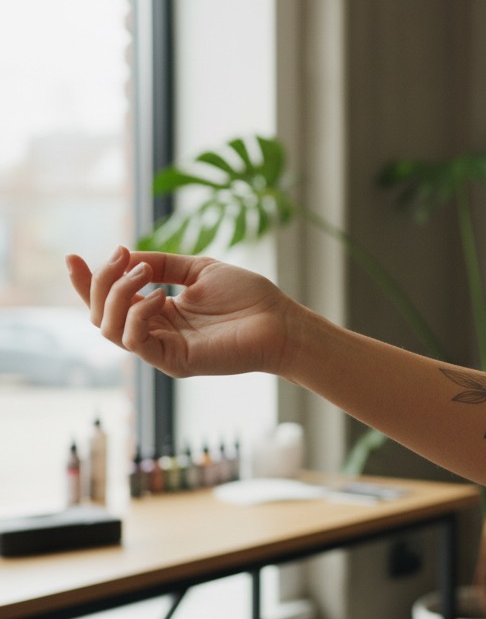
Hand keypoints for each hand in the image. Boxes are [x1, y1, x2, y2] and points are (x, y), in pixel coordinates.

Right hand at [66, 247, 296, 377]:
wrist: (282, 321)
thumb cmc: (249, 298)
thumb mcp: (200, 270)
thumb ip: (164, 263)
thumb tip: (128, 256)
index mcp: (158, 312)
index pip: (108, 301)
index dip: (85, 282)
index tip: (71, 257)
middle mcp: (154, 333)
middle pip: (99, 314)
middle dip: (100, 282)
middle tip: (121, 257)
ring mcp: (162, 350)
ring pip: (109, 328)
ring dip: (117, 294)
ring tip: (144, 272)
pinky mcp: (174, 362)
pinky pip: (135, 342)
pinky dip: (137, 316)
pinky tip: (159, 296)